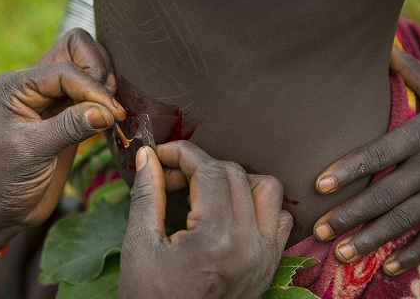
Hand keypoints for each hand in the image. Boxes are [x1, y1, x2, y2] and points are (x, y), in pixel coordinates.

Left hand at [0, 28, 125, 257]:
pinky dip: (106, 99)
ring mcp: (52, 97)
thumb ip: (70, 127)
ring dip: (104, 84)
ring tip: (111, 112)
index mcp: (16, 86)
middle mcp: (34, 84)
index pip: (66, 70)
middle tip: (109, 105)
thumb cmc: (4, 181)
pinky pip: (92, 92)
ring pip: (87, 65)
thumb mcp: (33, 152)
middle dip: (98, 72)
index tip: (113, 114)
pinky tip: (110, 118)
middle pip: (77, 49)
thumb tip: (108, 111)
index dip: (93, 89)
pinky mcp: (67, 114)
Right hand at [119, 141, 292, 297]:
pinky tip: (229, 214)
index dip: (182, 153)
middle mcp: (249, 244)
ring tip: (204, 193)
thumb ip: (146, 195)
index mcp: (215, 238)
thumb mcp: (140, 246)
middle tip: (170, 180)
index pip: (209, 170)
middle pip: (235, 174)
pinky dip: (258, 206)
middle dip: (200, 167)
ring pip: (267, 189)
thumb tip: (146, 155)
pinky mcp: (269, 266)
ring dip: (235, 180)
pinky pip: (279, 219)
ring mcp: (264, 256)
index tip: (160, 155)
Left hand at [313, 47, 419, 275]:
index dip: (349, 169)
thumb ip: (410, 73)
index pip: (379, 154)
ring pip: (405, 220)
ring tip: (342, 253)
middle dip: (350, 215)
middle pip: (385, 195)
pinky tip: (387, 268)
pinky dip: (412, 253)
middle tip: (320, 230)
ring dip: (372, 239)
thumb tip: (380, 48)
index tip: (319, 185)